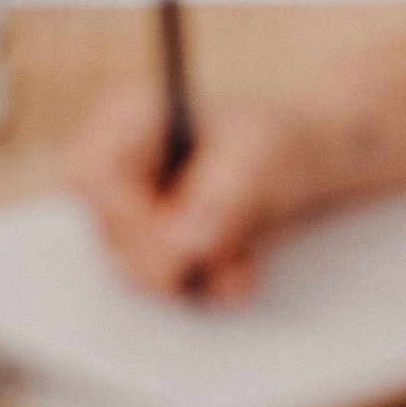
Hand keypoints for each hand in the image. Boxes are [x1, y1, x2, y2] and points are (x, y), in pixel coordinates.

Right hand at [69, 88, 350, 298]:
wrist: (314, 162)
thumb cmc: (284, 140)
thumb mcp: (263, 157)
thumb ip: (222, 197)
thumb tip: (182, 245)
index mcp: (129, 118)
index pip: (91, 176)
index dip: (126, 217)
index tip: (181, 243)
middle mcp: (118, 162)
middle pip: (107, 232)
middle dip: (168, 256)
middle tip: (226, 258)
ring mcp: (133, 208)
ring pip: (131, 268)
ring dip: (190, 276)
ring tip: (240, 262)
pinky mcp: (154, 245)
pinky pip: (159, 285)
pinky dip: (199, 288)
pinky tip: (236, 274)